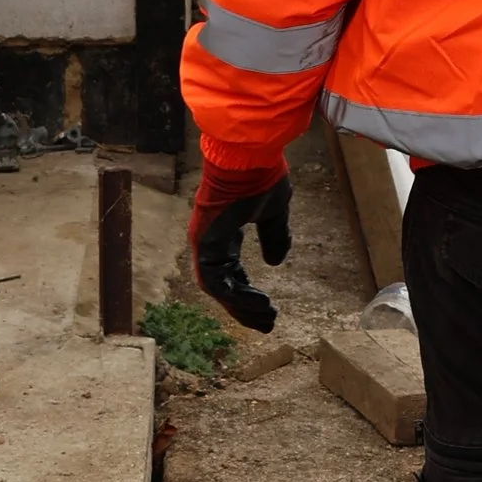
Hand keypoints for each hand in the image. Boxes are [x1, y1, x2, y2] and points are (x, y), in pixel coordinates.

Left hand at [190, 156, 294, 331]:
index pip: (232, 273)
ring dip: (242, 308)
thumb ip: (275, 236)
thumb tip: (276, 261)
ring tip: (267, 318)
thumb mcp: (273, 212)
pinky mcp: (205, 245)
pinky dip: (237, 298)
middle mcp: (211, 242)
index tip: (267, 307)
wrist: (249, 157)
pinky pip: (217, 283)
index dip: (247, 293)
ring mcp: (205, 244)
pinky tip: (260, 303)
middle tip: (267, 324)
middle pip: (224, 286)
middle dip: (244, 308)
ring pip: (219, 290)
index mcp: (224, 233)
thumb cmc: (259, 176)